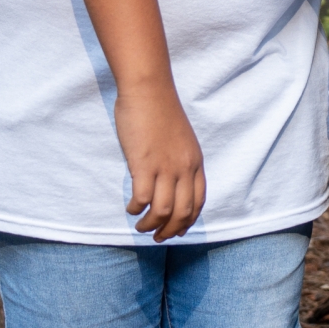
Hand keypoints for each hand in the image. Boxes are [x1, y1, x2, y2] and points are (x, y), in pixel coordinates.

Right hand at [113, 82, 206, 240]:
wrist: (149, 89)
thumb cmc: (161, 111)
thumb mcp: (182, 140)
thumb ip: (180, 161)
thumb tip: (170, 183)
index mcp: (195, 162)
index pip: (198, 202)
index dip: (188, 222)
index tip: (177, 231)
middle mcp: (184, 168)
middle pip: (182, 212)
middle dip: (169, 231)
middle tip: (156, 237)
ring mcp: (165, 167)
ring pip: (162, 211)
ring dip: (150, 225)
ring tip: (140, 226)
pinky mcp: (144, 164)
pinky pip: (142, 199)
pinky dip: (136, 210)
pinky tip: (130, 208)